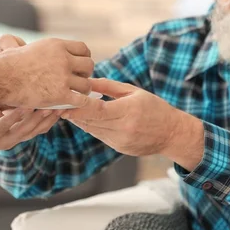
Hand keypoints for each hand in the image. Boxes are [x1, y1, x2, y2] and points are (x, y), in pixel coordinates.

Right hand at [0, 35, 94, 108]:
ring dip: (83, 91)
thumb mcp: (23, 47)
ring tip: (76, 95)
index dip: (84, 58)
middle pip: (89, 65)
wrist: (0, 80)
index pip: (83, 49)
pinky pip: (82, 100)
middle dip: (86, 74)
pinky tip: (77, 105)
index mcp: (57, 45)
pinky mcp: (61, 94)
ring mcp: (63, 77)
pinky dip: (82, 104)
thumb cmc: (6, 65)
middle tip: (79, 81)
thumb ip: (31, 47)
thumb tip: (11, 40)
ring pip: (86, 84)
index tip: (79, 66)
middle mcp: (63, 59)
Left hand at [0, 107, 62, 149]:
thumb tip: (28, 81)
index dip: (53, 116)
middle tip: (64, 102)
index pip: (40, 126)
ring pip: (24, 130)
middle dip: (51, 116)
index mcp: (13, 134)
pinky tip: (24, 105)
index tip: (66, 102)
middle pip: (37, 129)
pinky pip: (6, 126)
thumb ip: (12, 101)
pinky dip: (16, 116)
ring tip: (49, 104)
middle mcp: (9, 140)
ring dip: (37, 116)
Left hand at [61, 79, 186, 156]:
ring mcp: (120, 140)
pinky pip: (99, 135)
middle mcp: (123, 128)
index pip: (96, 109)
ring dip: (79, 120)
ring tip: (66, 110)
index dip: (78, 106)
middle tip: (58, 104)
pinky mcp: (119, 147)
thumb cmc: (154, 107)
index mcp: (127, 110)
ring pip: (92, 129)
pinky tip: (83, 119)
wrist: (171, 133)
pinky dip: (90, 127)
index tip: (65, 100)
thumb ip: (109, 87)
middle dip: (73, 113)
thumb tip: (88, 81)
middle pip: (90, 121)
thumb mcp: (134, 92)